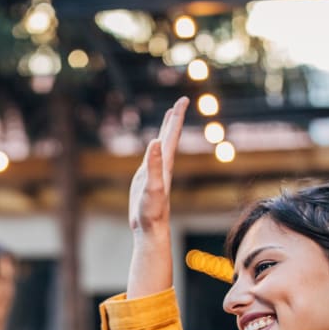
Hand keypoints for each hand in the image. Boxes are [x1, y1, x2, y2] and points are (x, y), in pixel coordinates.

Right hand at [129, 96, 188, 240]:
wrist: (150, 230)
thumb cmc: (152, 211)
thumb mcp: (152, 187)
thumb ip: (153, 165)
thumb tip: (156, 141)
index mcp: (165, 164)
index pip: (171, 135)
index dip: (176, 117)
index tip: (182, 100)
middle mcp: (162, 166)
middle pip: (169, 137)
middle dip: (174, 119)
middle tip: (180, 102)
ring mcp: (154, 173)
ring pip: (162, 147)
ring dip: (165, 131)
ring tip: (168, 117)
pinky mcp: (146, 180)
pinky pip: (151, 158)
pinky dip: (153, 147)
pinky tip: (154, 146)